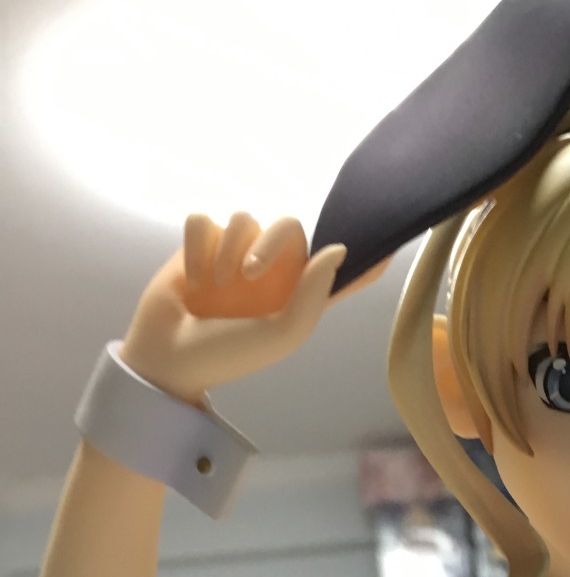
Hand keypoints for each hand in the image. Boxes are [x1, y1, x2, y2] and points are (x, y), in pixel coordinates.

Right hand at [119, 212, 347, 404]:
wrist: (169, 357)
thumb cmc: (229, 354)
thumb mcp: (282, 333)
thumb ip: (313, 294)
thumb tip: (338, 250)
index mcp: (298, 295)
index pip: (340, 273)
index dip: (366, 257)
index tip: (392, 240)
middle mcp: (271, 271)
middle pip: (287, 226)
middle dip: (271, 243)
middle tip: (251, 275)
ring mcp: (234, 255)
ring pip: (242, 219)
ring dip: (227, 253)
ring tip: (214, 289)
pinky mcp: (198, 245)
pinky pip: (204, 221)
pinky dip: (197, 248)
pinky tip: (193, 278)